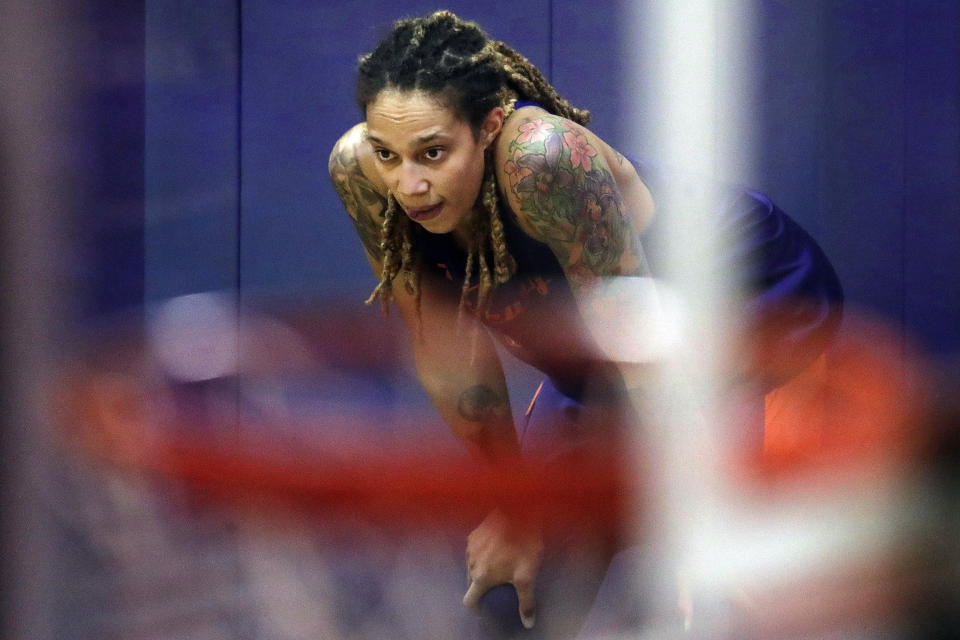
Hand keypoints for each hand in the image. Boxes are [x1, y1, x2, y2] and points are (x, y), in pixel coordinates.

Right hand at [463, 508, 543, 629]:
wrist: (517, 511)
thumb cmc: (522, 545)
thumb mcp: (528, 575)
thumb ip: (526, 600)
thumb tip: (528, 622)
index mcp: (480, 577)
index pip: (469, 600)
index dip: (475, 608)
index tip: (484, 609)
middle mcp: (470, 564)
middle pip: (470, 582)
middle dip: (479, 588)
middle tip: (494, 588)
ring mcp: (470, 547)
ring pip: (471, 565)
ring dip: (480, 569)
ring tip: (495, 567)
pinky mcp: (473, 533)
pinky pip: (474, 550)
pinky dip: (481, 554)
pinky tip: (495, 549)